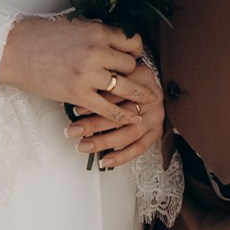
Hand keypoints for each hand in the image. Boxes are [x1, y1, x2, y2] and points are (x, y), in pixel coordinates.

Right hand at [0, 12, 148, 112]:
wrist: (12, 50)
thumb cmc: (37, 34)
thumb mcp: (72, 24)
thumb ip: (94, 31)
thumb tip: (112, 37)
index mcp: (97, 31)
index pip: (132, 41)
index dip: (136, 50)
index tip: (134, 56)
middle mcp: (97, 51)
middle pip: (130, 65)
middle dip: (132, 72)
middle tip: (133, 78)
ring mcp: (88, 75)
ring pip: (125, 87)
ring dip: (137, 94)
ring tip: (147, 100)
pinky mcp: (78, 94)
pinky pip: (108, 108)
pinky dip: (122, 114)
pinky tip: (132, 117)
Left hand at [71, 54, 164, 170]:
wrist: (149, 84)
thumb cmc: (128, 77)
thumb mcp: (118, 69)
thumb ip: (104, 79)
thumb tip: (78, 96)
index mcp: (142, 78)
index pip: (117, 93)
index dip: (96, 103)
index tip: (77, 110)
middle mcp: (151, 99)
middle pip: (122, 114)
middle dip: (94, 124)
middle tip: (73, 130)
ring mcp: (155, 116)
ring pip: (129, 133)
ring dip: (104, 142)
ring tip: (83, 146)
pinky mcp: (156, 131)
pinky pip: (139, 148)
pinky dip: (122, 156)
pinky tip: (105, 161)